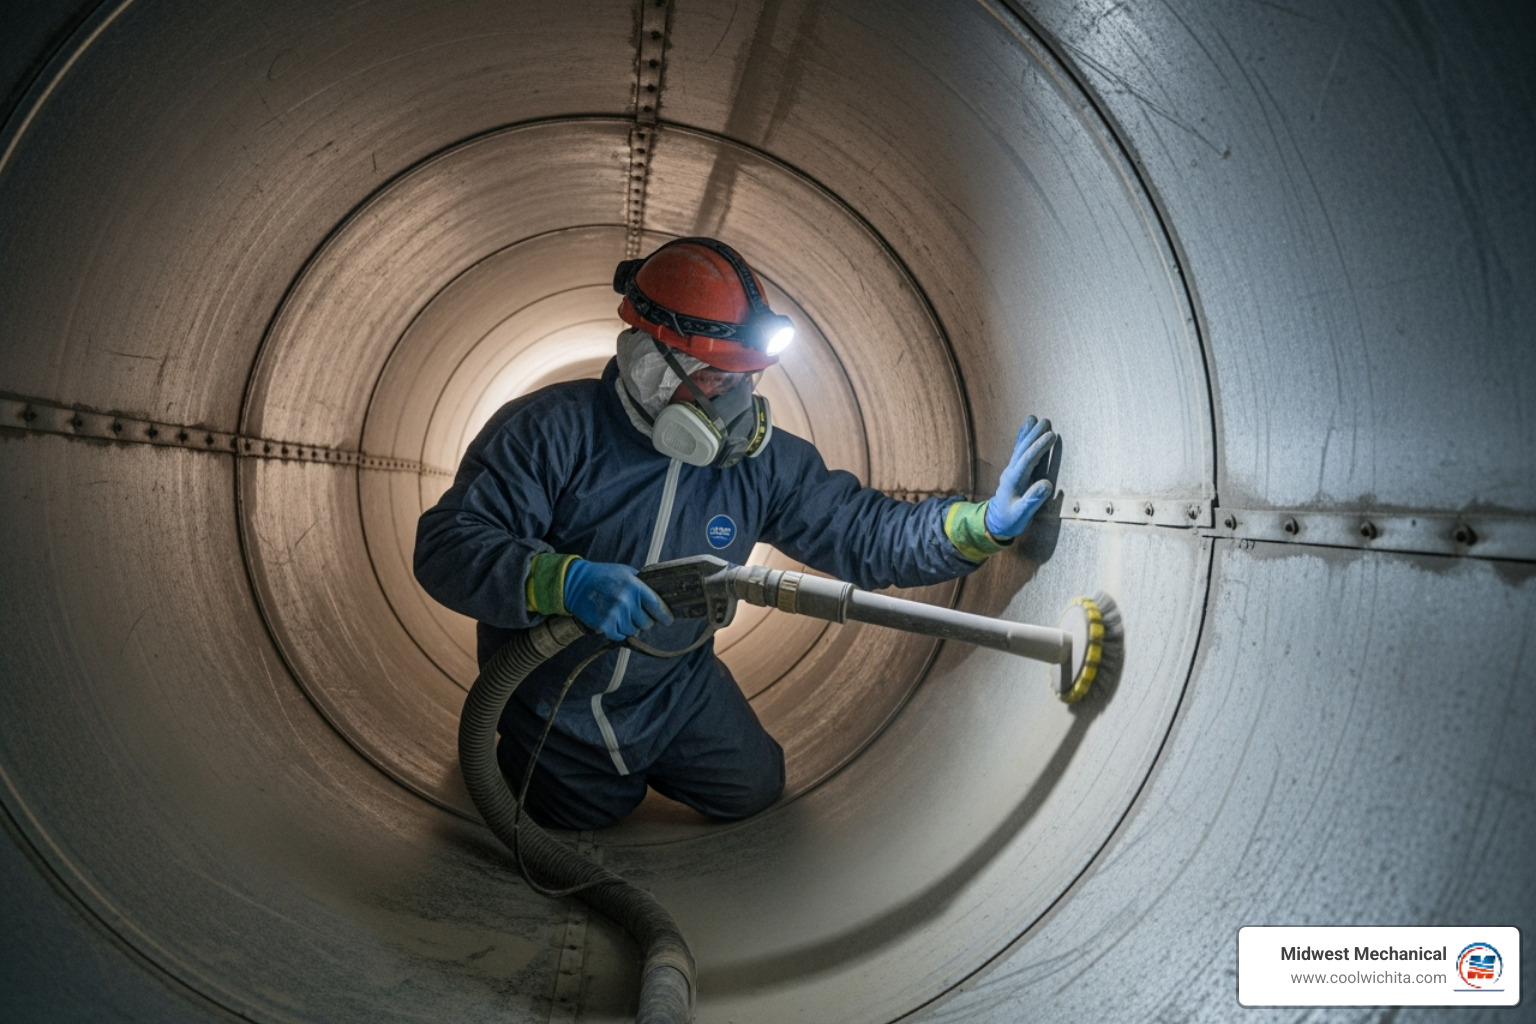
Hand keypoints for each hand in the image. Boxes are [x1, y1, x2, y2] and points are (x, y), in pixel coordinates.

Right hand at [563, 559, 673, 641]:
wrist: (575, 583)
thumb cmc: (604, 576)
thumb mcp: (626, 573)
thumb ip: (642, 584)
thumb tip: (660, 597)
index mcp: (634, 586)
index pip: (657, 606)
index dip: (665, 616)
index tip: (668, 620)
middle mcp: (626, 601)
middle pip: (646, 623)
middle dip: (643, 620)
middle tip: (634, 613)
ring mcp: (615, 614)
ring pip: (633, 631)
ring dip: (629, 625)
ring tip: (619, 613)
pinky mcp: (604, 625)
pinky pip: (619, 635)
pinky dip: (617, 631)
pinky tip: (611, 620)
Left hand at [984, 415, 1055, 539]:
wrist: (996, 523)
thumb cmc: (1009, 520)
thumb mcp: (1021, 515)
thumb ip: (1032, 500)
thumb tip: (1046, 484)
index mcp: (1013, 481)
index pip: (1028, 460)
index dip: (1039, 447)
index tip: (1051, 436)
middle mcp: (1011, 472)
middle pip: (1023, 449)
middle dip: (1034, 434)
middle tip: (1045, 421)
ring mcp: (1012, 470)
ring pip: (1021, 448)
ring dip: (1028, 433)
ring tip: (1034, 418)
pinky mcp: (1015, 472)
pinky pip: (1020, 452)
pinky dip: (1023, 439)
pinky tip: (1026, 430)